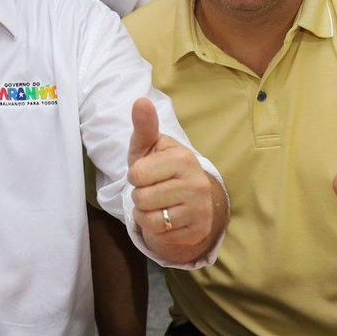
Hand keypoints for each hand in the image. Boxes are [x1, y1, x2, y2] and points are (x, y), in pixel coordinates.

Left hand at [126, 98, 214, 249]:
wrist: (189, 199)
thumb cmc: (161, 168)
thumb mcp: (149, 147)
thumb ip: (144, 126)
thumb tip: (141, 101)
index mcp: (183, 158)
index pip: (137, 174)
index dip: (136, 176)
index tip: (149, 173)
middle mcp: (196, 183)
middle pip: (141, 198)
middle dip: (140, 196)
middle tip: (155, 190)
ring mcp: (200, 209)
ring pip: (149, 218)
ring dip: (146, 213)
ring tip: (159, 204)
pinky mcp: (198, 231)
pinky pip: (160, 234)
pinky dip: (157, 229)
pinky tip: (168, 218)